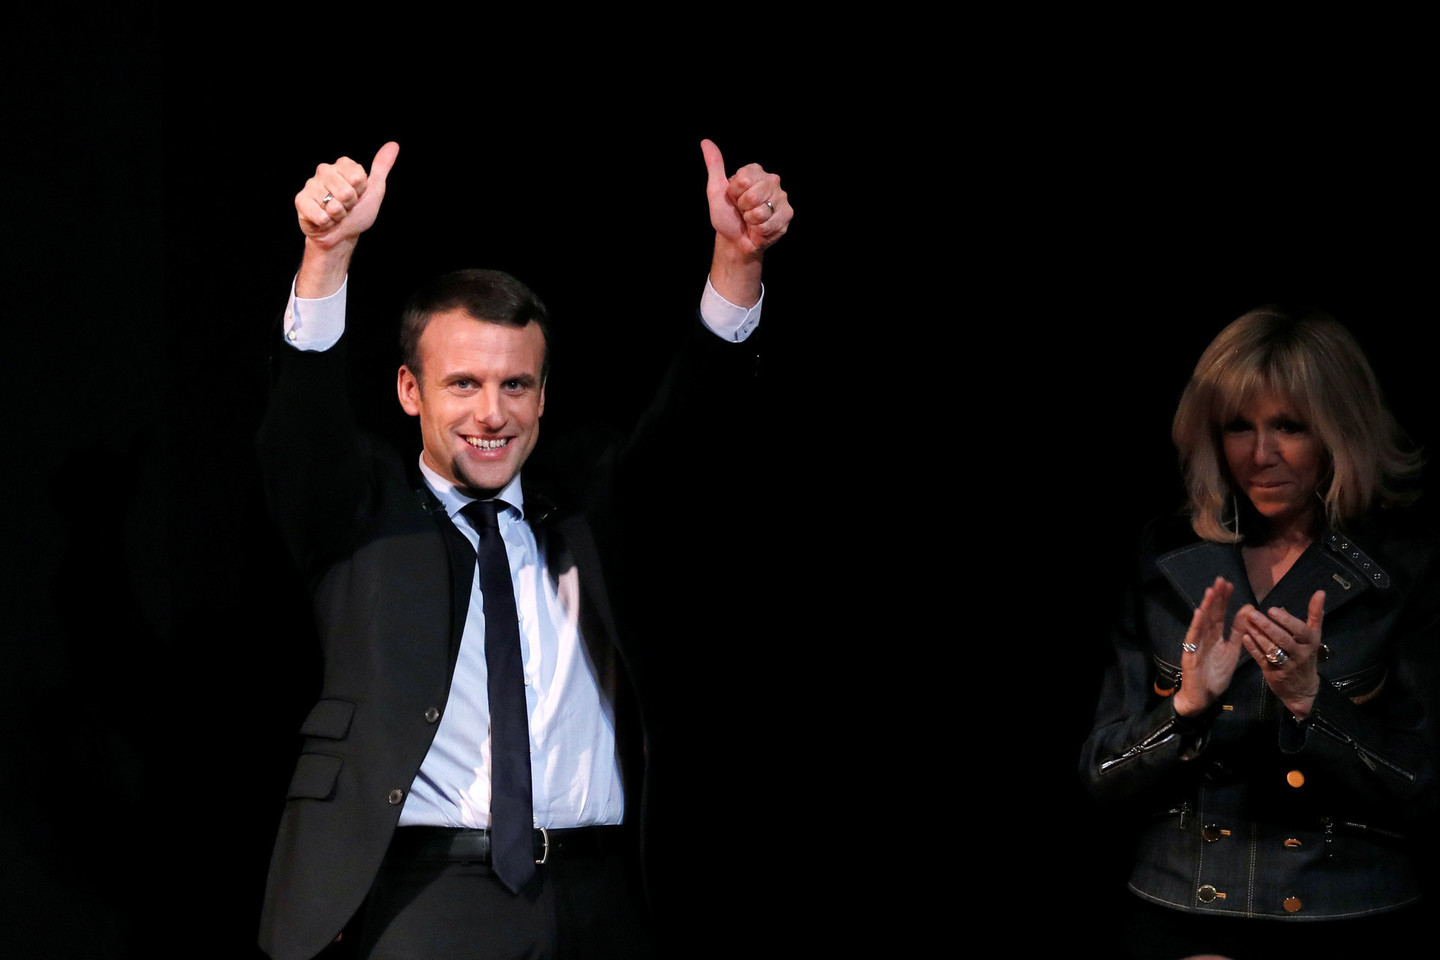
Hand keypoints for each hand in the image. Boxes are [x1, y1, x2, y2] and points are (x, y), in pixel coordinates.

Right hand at [295, 142, 399, 250]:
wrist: (342, 235)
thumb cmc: (358, 213)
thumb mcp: (374, 190)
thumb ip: (381, 167)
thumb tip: (393, 145)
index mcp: (342, 165)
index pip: (357, 177)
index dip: (360, 192)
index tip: (358, 195)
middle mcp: (325, 171)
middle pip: (345, 191)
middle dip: (349, 205)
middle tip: (345, 207)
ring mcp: (311, 185)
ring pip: (332, 205)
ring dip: (338, 216)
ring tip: (334, 214)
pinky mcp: (300, 200)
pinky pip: (320, 215)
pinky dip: (326, 223)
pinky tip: (324, 220)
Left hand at [701, 139, 790, 258]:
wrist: (736, 240)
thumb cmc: (727, 215)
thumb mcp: (716, 190)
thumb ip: (714, 166)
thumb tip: (706, 142)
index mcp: (754, 171)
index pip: (743, 179)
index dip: (734, 194)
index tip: (734, 199)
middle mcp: (771, 180)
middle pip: (753, 195)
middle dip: (744, 208)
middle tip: (744, 211)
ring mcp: (781, 197)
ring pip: (761, 211)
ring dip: (752, 221)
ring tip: (752, 220)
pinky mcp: (787, 214)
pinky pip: (769, 224)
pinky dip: (760, 231)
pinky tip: (760, 228)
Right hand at [1173, 577, 1241, 716]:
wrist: (1203, 696)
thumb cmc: (1216, 674)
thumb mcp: (1232, 651)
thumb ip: (1239, 632)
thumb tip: (1248, 609)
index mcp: (1214, 636)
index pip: (1219, 614)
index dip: (1224, 600)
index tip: (1229, 584)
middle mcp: (1204, 637)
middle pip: (1210, 614)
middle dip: (1215, 597)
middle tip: (1221, 580)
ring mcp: (1196, 644)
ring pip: (1201, 623)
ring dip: (1206, 607)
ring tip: (1211, 591)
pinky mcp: (1190, 654)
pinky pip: (1193, 638)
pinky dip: (1196, 626)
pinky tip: (1199, 613)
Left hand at [1238, 590, 1324, 718]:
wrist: (1303, 689)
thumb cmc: (1306, 655)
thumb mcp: (1314, 636)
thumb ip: (1315, 614)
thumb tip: (1320, 592)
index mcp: (1310, 642)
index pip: (1300, 630)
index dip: (1286, 621)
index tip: (1271, 610)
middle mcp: (1300, 654)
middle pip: (1283, 640)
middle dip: (1267, 626)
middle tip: (1252, 614)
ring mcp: (1287, 665)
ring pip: (1272, 650)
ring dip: (1258, 636)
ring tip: (1246, 622)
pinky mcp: (1274, 673)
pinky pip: (1262, 659)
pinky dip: (1253, 649)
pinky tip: (1244, 638)